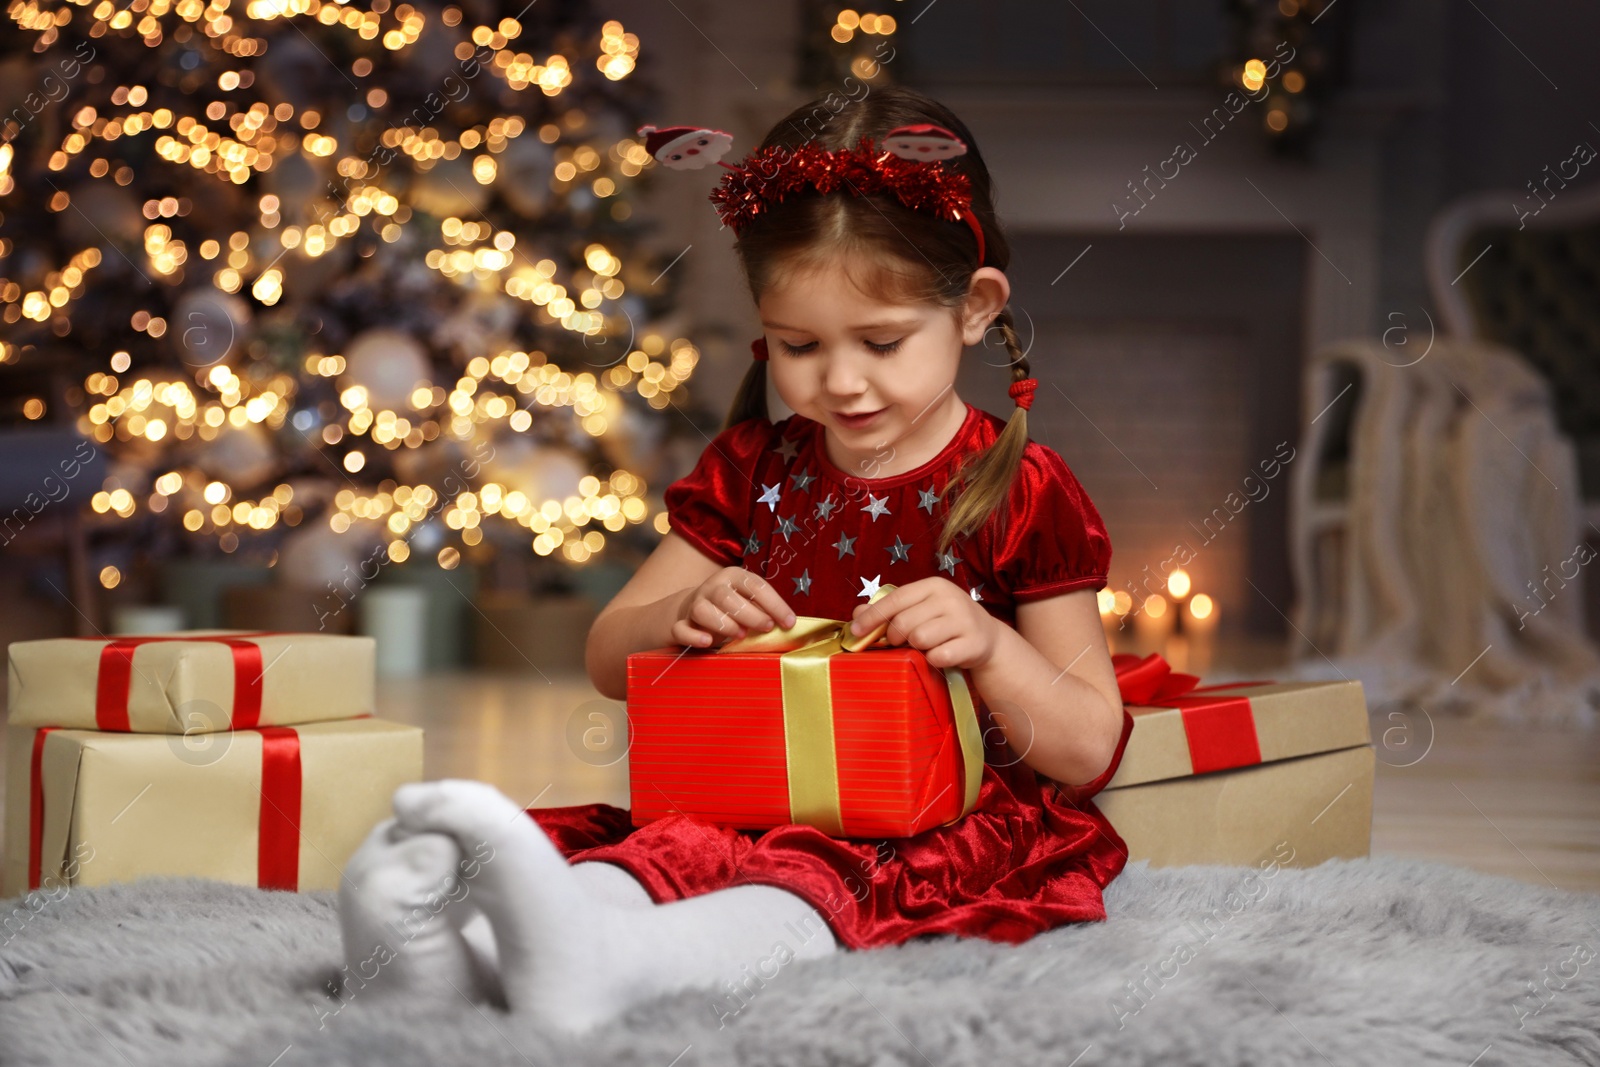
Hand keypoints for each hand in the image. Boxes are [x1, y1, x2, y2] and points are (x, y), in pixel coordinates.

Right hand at [673, 567, 796, 647]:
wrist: (692, 611)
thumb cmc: (731, 609)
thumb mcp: (749, 602)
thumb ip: (764, 610)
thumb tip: (789, 625)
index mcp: (734, 577)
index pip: (755, 585)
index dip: (774, 604)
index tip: (789, 622)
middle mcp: (713, 587)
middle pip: (727, 597)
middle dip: (750, 614)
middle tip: (767, 627)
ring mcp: (695, 605)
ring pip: (703, 610)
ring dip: (724, 624)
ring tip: (741, 634)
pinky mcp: (680, 624)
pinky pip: (681, 629)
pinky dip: (693, 636)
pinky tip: (707, 641)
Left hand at [849, 577, 1001, 669]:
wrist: (987, 638)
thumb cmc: (946, 623)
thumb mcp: (920, 609)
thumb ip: (890, 609)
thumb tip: (857, 613)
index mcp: (933, 586)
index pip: (895, 598)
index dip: (872, 616)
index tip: (855, 630)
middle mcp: (949, 599)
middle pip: (903, 622)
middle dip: (895, 637)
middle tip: (901, 642)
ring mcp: (963, 620)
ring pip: (919, 639)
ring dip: (916, 648)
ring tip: (926, 646)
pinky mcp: (973, 643)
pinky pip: (937, 657)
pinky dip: (933, 660)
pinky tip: (941, 655)